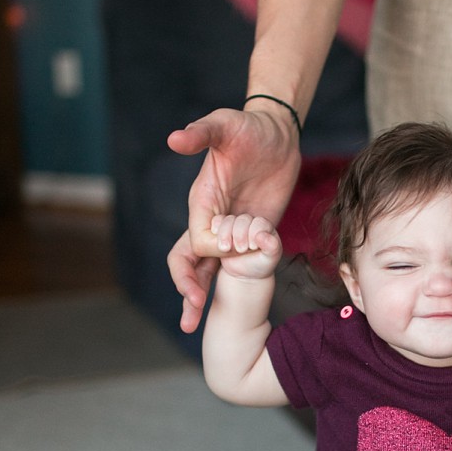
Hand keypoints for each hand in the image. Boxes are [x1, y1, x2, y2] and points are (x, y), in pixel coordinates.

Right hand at [166, 107, 300, 332]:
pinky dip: (230, 284)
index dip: (207, 254)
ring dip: (199, 296)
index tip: (222, 260)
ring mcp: (229, 228)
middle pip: (189, 261)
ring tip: (193, 326)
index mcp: (202, 201)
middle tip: (190, 318)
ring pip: (208, 269)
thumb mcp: (226, 124)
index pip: (197, 238)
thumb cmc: (249, 127)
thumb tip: (174, 139)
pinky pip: (237, 264)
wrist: (276, 133)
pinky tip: (233, 307)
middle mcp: (210, 218)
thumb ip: (202, 133)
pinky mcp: (249, 233)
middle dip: (187, 288)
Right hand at [212, 214, 281, 279]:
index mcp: (265, 227)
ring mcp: (236, 225)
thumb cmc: (260, 264)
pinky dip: (216, 227)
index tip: (252, 248)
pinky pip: (217, 221)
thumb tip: (262, 236)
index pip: (259, 223)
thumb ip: (272, 247)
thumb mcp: (270, 258)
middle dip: (240, 234)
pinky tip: (215, 235)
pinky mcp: (223, 229)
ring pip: (229, 220)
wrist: (245, 273)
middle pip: (243, 220)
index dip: (254, 233)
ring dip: (225, 234)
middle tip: (241, 250)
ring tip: (226, 249)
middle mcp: (251, 223)